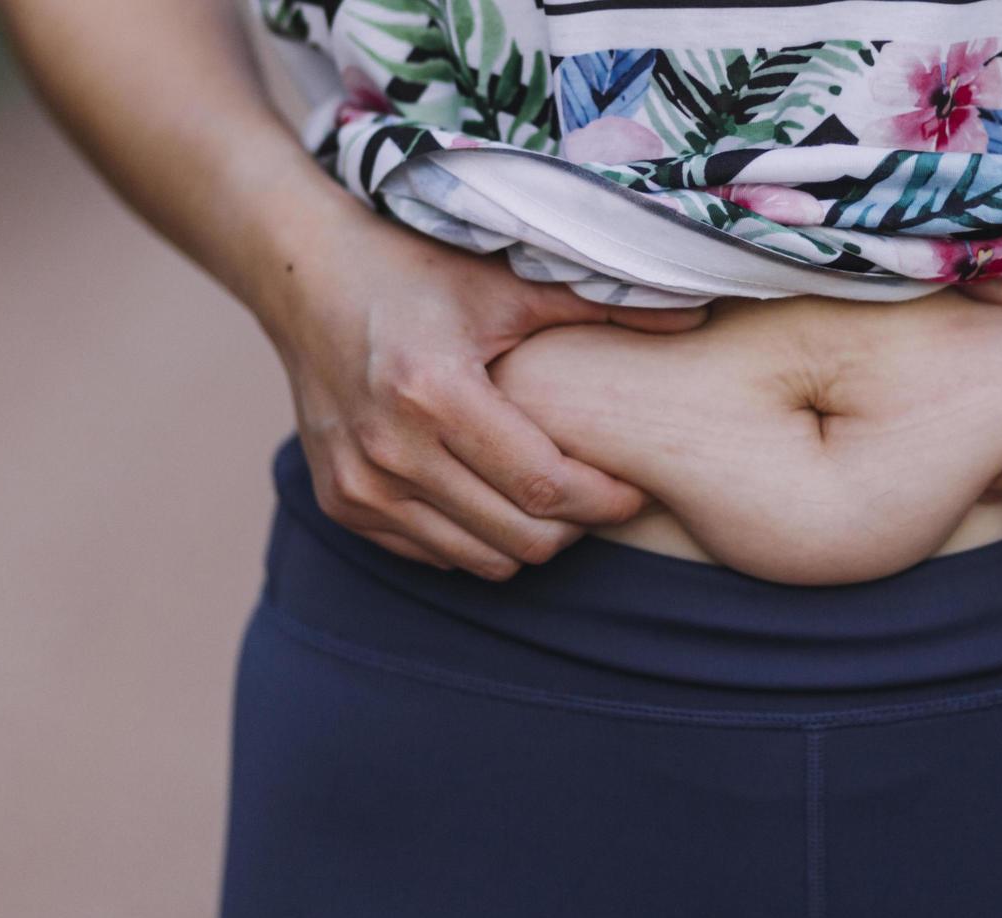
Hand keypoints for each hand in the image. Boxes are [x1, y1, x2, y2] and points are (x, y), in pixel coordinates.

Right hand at [262, 218, 708, 579]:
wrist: (303, 276)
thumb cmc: (414, 272)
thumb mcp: (508, 281)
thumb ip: (603, 304)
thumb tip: (697, 317)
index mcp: (435, 393)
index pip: (544, 488)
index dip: (605, 500)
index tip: (636, 489)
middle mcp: (390, 449)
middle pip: (518, 539)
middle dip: (575, 527)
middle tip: (599, 493)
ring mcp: (359, 484)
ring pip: (478, 560)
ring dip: (527, 540)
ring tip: (550, 495)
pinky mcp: (341, 502)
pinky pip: (433, 554)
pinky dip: (473, 538)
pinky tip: (490, 492)